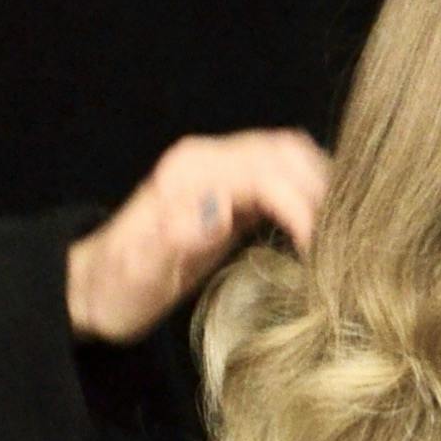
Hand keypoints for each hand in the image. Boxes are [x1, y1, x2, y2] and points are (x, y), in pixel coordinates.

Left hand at [65, 129, 329, 342]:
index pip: (264, 174)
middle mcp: (207, 159)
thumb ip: (174, 239)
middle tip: (344, 247)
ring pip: (291, 156)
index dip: (302, 208)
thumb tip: (217, 212)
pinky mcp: (234, 186)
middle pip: (286, 153)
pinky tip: (325, 226)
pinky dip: (312, 192)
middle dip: (323, 193)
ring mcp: (221, 169)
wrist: (96, 285)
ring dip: (323, 188)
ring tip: (342, 236)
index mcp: (188, 173)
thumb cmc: (117, 287)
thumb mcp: (140, 274)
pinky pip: (285, 173)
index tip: (322, 252)